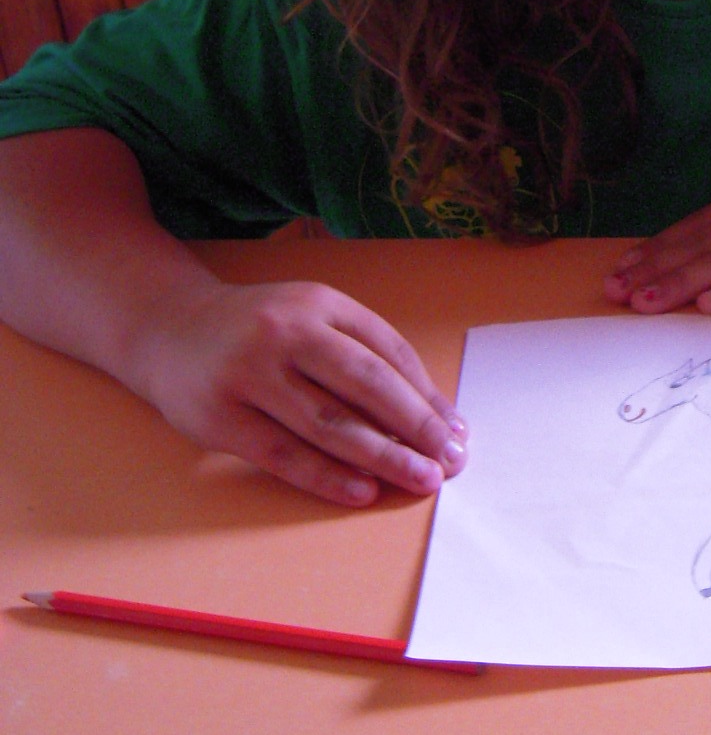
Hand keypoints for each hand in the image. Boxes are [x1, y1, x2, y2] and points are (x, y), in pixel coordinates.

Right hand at [126, 278, 466, 506]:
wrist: (170, 330)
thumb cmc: (262, 331)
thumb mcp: (314, 318)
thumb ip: (364, 353)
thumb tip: (429, 410)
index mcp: (321, 303)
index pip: (389, 351)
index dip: (427, 394)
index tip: (456, 430)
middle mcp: (287, 331)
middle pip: (366, 384)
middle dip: (415, 426)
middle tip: (449, 460)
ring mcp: (250, 373)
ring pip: (329, 422)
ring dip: (382, 456)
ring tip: (419, 479)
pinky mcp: (220, 417)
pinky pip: (284, 454)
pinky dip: (327, 476)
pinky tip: (363, 491)